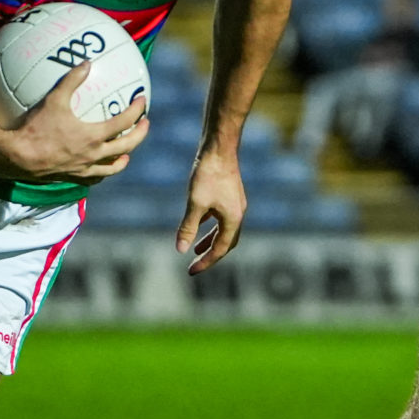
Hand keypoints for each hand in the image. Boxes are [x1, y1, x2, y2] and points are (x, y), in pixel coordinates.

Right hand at [0, 62, 149, 182]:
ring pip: (113, 167)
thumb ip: (71, 80)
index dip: (137, 110)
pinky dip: (102, 172)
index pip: (124, 122)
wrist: (19, 158)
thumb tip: (86, 63)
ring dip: (123, 157)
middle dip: (140, 134)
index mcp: (94, 136)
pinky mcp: (74, 177)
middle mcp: (94, 154)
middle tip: (145, 124)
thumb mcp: (54, 100)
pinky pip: (95, 178)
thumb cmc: (36, 128)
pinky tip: (100, 168)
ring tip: (126, 153)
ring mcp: (85, 168)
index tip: (142, 101)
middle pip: (127, 146)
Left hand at [176, 151, 245, 275]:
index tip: (191, 271)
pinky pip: (221, 218)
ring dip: (211, 241)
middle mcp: (238, 214)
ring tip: (196, 250)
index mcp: (233, 219)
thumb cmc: (208, 174)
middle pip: (227, 243)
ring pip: (224, 230)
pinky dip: (211, 226)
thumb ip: (188, 227)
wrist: (219, 147)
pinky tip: (198, 223)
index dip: (205, 262)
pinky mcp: (229, 194)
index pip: (220, 249)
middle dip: (211, 255)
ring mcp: (235, 204)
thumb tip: (180, 250)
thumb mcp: (195, 204)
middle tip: (195, 265)